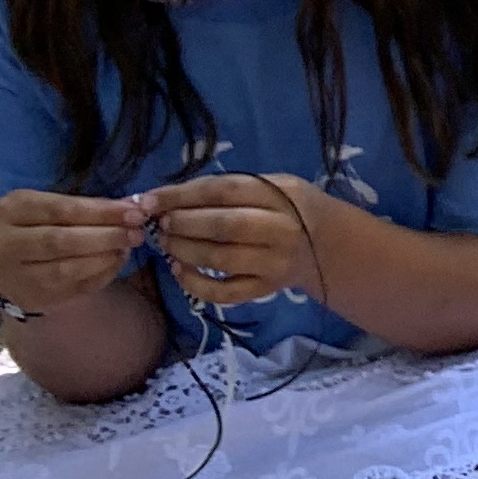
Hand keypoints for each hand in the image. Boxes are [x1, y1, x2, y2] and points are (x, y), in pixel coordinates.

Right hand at [0, 187, 146, 310]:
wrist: (20, 263)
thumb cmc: (46, 225)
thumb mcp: (61, 207)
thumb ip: (92, 206)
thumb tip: (134, 206)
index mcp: (12, 209)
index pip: (61, 209)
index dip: (101, 211)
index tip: (135, 211)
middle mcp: (4, 242)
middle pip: (60, 240)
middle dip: (105, 236)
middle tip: (137, 232)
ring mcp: (13, 275)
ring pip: (64, 269)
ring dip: (104, 258)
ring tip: (128, 247)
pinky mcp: (30, 297)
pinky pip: (70, 288)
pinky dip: (100, 275)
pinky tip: (116, 262)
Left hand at [142, 173, 326, 307]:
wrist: (327, 245)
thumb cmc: (290, 208)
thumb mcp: (273, 185)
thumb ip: (229, 188)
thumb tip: (168, 197)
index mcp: (282, 195)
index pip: (225, 191)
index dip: (182, 195)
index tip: (150, 199)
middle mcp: (281, 229)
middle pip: (223, 226)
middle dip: (182, 224)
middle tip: (160, 224)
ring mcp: (274, 263)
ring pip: (220, 259)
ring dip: (183, 250)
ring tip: (166, 243)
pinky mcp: (266, 289)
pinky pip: (225, 293)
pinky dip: (195, 284)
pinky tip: (178, 270)